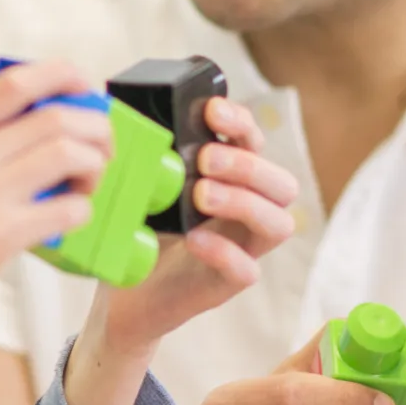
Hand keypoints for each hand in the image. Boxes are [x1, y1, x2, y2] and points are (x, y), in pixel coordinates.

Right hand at [0, 59, 112, 348]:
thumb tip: (35, 122)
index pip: (16, 83)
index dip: (62, 76)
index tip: (84, 86)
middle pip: (55, 117)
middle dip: (95, 127)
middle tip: (102, 145)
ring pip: (69, 154)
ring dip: (94, 165)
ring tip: (88, 181)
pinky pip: (67, 208)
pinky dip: (82, 209)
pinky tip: (70, 216)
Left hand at [62, 98, 299, 404]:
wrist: (121, 293)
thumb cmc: (140, 230)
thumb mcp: (146, 184)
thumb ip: (155, 154)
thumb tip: (137, 111)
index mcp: (231, 180)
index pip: (256, 143)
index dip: (241, 124)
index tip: (211, 112)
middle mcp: (247, 213)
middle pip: (284, 184)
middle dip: (249, 166)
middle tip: (206, 161)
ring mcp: (242, 249)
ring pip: (278, 225)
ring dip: (245, 203)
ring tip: (201, 195)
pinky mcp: (226, 285)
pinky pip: (247, 271)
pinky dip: (224, 252)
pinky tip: (194, 239)